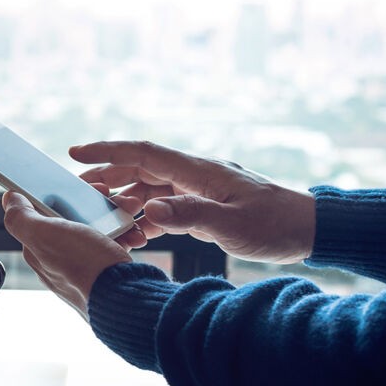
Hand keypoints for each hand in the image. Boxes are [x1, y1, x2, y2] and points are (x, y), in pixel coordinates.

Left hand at [1, 191, 132, 318]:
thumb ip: (21, 217)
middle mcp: (58, 258)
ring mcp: (82, 265)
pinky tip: (134, 235)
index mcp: (38, 248)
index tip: (83, 186)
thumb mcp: (45, 235)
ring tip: (130, 214)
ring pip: (97, 229)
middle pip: (73, 218)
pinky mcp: (104, 272)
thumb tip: (9, 200)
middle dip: (96, 204)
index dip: (61, 193)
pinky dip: (126, 237)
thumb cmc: (85, 267)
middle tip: (116, 199)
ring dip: (115, 217)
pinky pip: (114, 246)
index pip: (43, 211)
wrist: (124, 298)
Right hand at [73, 141, 315, 264]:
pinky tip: (134, 233)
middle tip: (76, 192)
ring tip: (100, 216)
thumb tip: (147, 209)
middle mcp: (195, 175)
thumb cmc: (276, 225)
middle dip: (106, 177)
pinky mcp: (206, 207)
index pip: (143, 153)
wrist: (310, 230)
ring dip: (124, 200)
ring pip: (150, 189)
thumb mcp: (232, 225)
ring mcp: (199, 190)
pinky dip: (146, 217)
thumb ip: (188, 215)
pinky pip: (166, 207)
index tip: (75, 153)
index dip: (106, 152)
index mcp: (198, 171)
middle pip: (140, 169)